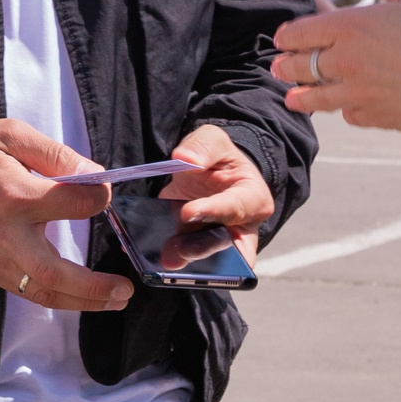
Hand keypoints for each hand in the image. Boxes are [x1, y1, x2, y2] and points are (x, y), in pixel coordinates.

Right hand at [0, 120, 133, 312]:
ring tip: (114, 299)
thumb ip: (55, 154)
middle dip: (92, 287)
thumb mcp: (11, 135)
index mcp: (13, 195)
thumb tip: (94, 174)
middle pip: (52, 272)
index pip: (69, 203)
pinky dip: (57, 297)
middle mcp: (4, 234)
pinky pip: (26, 291)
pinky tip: (81, 296)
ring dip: (81, 301)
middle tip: (124, 289)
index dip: (96, 197)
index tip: (105, 192)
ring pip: (40, 292)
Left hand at [163, 121, 272, 262]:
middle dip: (202, 251)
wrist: (208, 173)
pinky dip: (167, 257)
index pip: (236, 208)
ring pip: (208, 262)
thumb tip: (185, 157)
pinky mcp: (197, 250)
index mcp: (253, 199)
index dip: (213, 211)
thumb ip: (203, 145)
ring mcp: (219, 244)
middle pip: (229, 249)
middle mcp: (241, 228)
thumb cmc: (217, 158)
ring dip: (184, 260)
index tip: (187, 212)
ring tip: (161, 257)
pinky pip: (186, 262)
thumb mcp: (213, 140)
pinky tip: (147, 253)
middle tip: (176, 252)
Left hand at [266, 0, 400, 133]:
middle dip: (285, 66)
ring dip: (300, 96)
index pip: (302, 32)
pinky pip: (349, 115)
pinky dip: (343, 111)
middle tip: (277, 67)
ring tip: (291, 98)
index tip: (280, 38)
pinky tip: (343, 111)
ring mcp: (356, 92)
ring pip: (317, 97)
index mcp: (349, 28)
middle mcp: (344, 61)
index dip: (287, 35)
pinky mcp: (373, 116)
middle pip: (302, 66)